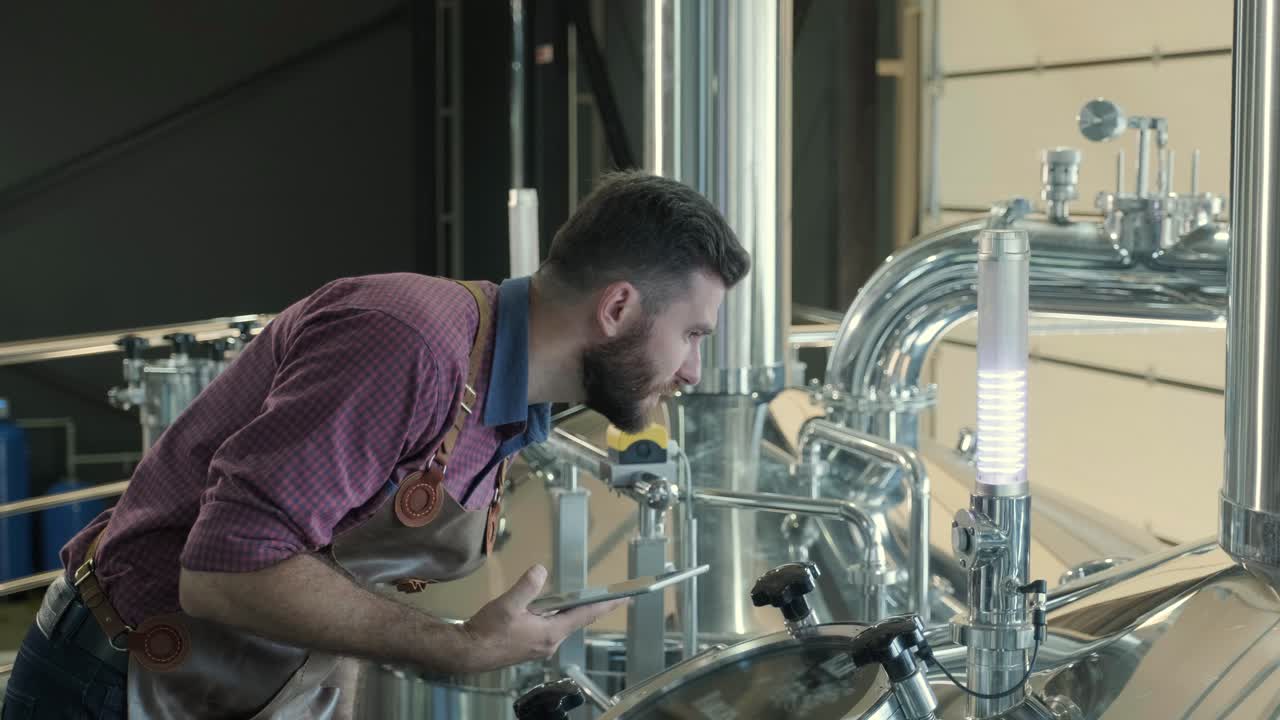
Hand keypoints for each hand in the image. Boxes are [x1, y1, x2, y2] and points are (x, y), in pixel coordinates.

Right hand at [459, 564, 624, 671]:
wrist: (468, 653)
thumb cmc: (487, 632)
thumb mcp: (507, 605)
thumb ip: (527, 586)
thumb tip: (541, 570)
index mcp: (550, 633)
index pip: (584, 616)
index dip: (604, 605)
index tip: (623, 599)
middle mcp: (549, 642)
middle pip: (576, 620)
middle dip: (592, 607)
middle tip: (610, 596)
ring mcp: (540, 645)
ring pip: (562, 624)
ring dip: (572, 611)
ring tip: (583, 598)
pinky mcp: (530, 645)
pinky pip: (550, 627)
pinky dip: (556, 616)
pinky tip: (549, 608)